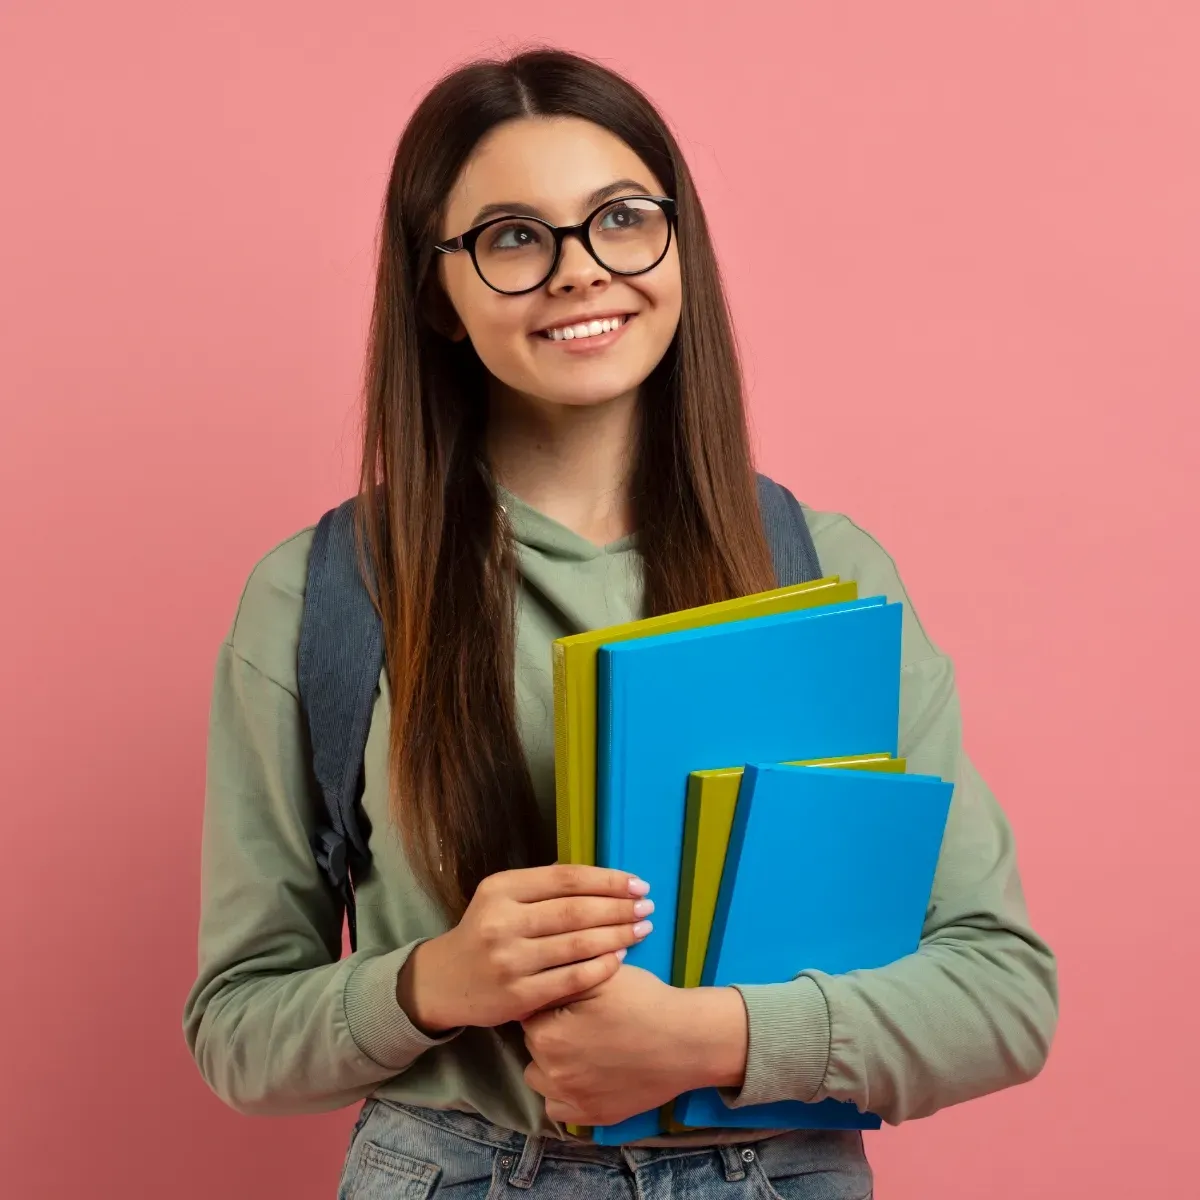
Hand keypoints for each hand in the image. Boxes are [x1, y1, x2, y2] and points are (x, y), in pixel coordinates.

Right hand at [396, 865, 653, 1032]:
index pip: (565, 879)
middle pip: (575, 911)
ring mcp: (509, 961)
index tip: (637, 883)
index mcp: (501, 889)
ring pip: (577, 945)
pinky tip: (620, 958)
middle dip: (619, 907)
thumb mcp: (501, 898)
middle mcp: (502, 922)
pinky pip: (571, 979)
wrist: (444, 981)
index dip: (606, 880)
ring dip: (617, 935)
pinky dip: (600, 967)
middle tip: (647, 906)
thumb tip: (599, 879)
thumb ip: (542, 888)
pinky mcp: (518, 996)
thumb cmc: (485, 932)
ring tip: (641, 929)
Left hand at [522, 966, 748, 1126]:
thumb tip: (533, 983)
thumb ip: (561, 980)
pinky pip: (560, 1109)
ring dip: (552, 1064)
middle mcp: (552, 1074)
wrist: (686, 1040)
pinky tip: (585, 1075)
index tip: (570, 1000)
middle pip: (533, 1047)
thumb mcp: (599, 976)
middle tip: (582, 1020)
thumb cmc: (643, 1001)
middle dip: (549, 1031)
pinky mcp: (593, 1118)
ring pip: (540, 1079)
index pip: (528, 1015)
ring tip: (582, 1047)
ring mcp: (573, 1101)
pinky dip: (565, 1093)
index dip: (549, 1003)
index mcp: (547, 1036)